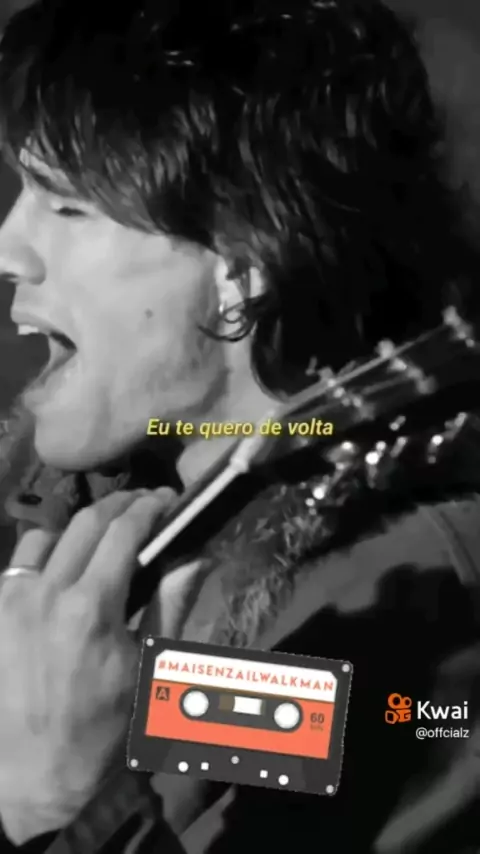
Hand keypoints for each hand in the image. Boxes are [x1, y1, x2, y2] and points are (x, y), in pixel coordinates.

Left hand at [0, 489, 174, 844]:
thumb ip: (173, 602)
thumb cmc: (105, 729)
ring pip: (45, 535)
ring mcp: (9, 602)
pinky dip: (45, 554)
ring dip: (79, 527)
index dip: (149, 507)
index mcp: (90, 610)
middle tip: (144, 505)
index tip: (167, 500)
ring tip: (102, 537)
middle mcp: (44, 595)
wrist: (35, 777)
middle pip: (86, 522)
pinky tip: (63, 569)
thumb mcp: (149, 669)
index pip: (123, 531)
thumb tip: (198, 553)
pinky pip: (18, 563)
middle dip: (120, 505)